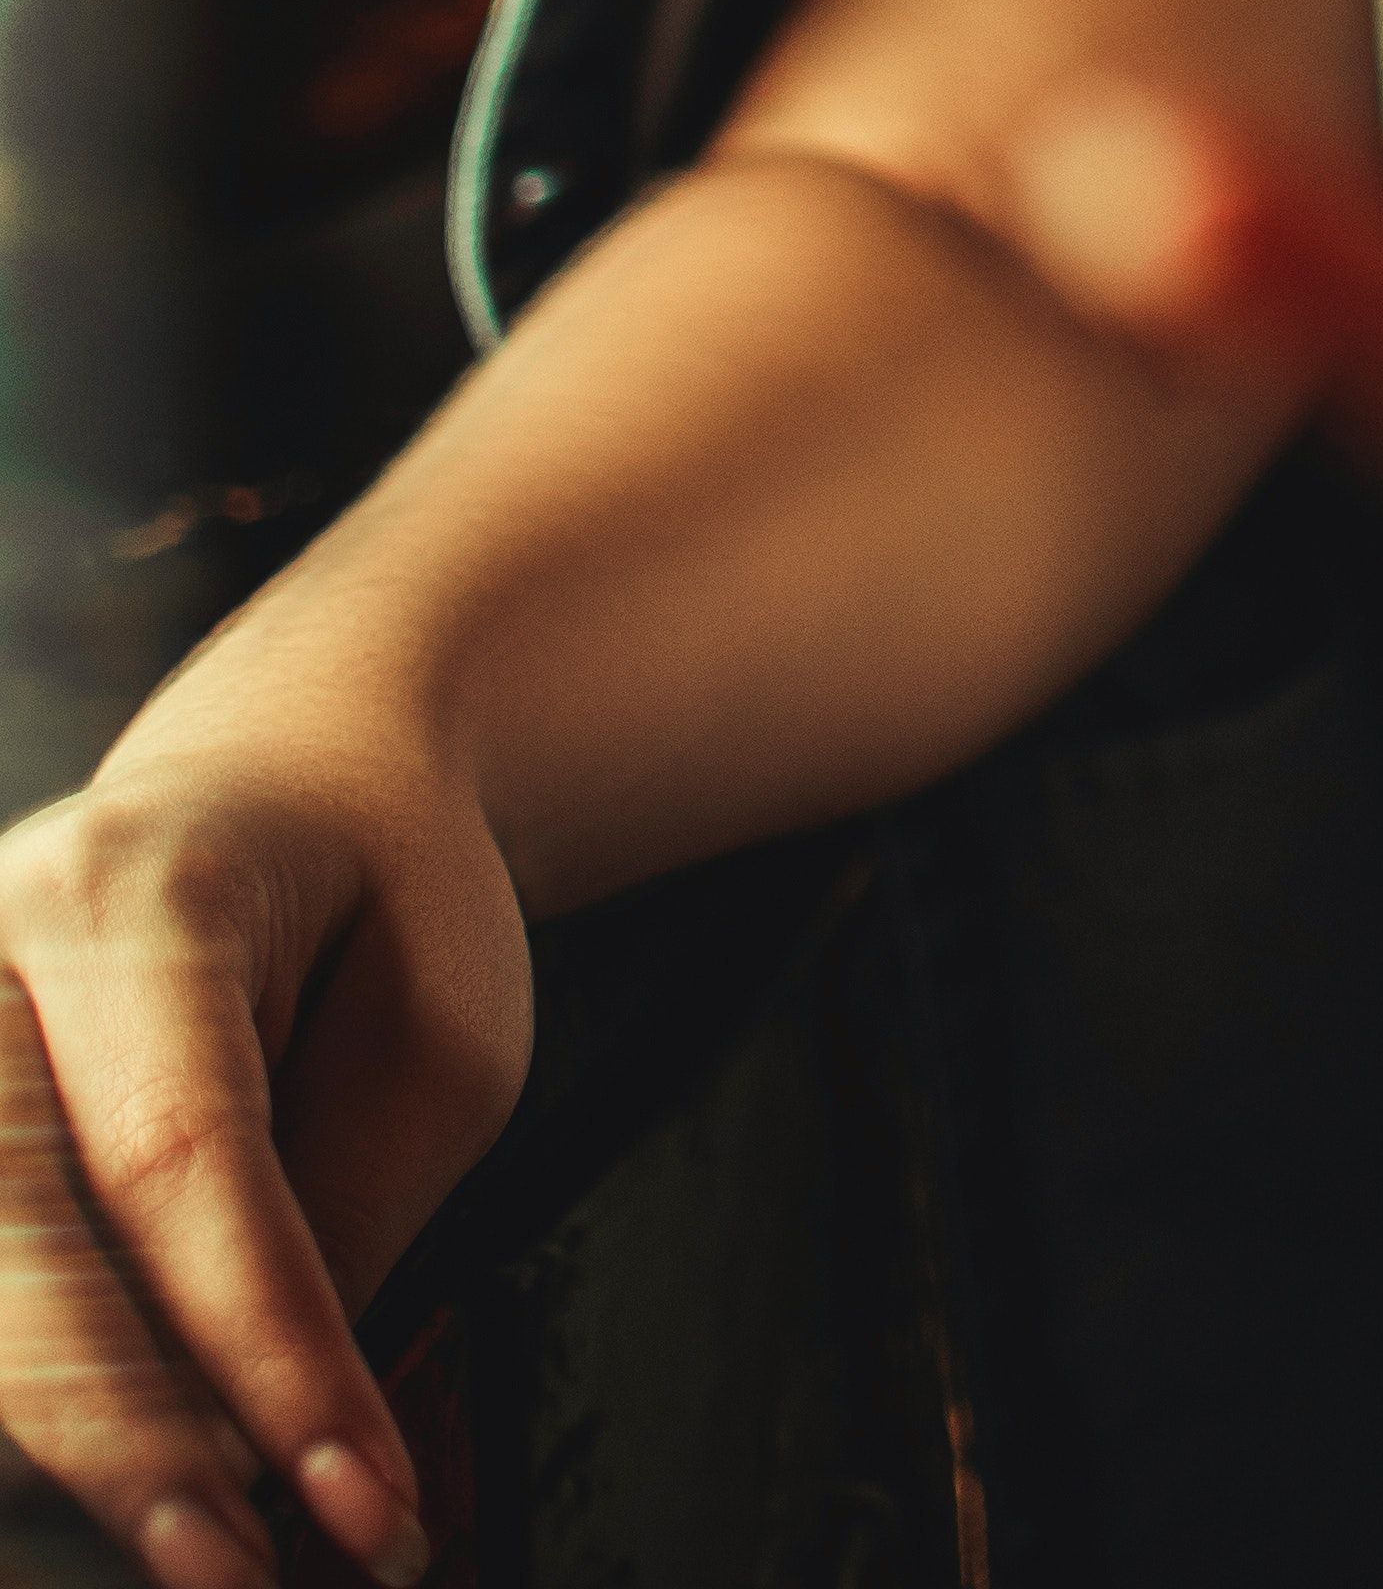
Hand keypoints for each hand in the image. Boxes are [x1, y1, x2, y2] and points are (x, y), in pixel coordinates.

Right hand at [0, 739, 525, 1585]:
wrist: (292, 779)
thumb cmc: (385, 900)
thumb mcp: (434, 1029)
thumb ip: (332, 1219)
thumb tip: (252, 1445)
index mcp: (135, 890)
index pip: (180, 1154)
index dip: (266, 1352)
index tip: (359, 1505)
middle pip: (16, 1246)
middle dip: (130, 1443)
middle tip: (245, 1573)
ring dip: (72, 1438)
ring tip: (208, 1538)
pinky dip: (40, 1396)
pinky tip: (131, 1474)